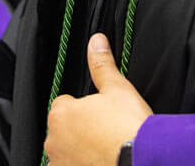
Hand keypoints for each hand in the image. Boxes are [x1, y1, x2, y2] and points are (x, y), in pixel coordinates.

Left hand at [43, 33, 152, 165]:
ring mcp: (59, 164)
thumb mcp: (118, 89)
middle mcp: (54, 141)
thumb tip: (96, 42)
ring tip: (105, 149)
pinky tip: (101, 161)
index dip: (84, 107)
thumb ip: (102, 66)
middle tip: (106, 131)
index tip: (100, 113)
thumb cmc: (129, 129)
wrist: (140, 161)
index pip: (64, 103)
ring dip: (79, 151)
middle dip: (80, 130)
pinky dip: (82, 164)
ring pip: (66, 151)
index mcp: (61, 114)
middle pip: (64, 129)